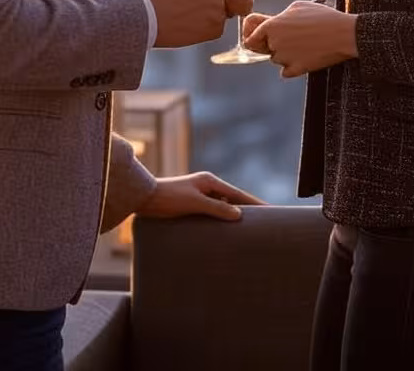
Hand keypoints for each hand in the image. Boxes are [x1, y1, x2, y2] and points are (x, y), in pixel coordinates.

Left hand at [136, 172, 266, 221]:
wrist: (143, 197)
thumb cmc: (168, 198)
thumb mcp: (195, 203)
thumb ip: (217, 208)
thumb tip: (239, 215)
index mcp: (210, 181)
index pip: (238, 195)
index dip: (253, 204)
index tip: (270, 210)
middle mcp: (206, 186)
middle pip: (232, 200)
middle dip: (246, 210)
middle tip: (263, 222)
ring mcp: (198, 195)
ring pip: (221, 207)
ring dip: (232, 216)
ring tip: (247, 229)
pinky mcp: (190, 204)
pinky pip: (211, 212)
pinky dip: (220, 220)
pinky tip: (224, 230)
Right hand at [138, 0, 251, 46]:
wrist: (144, 13)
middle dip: (235, 4)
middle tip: (216, 13)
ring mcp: (219, 5)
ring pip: (225, 15)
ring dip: (211, 19)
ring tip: (186, 20)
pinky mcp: (216, 25)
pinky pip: (217, 29)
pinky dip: (204, 32)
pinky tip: (186, 27)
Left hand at [243, 0, 357, 77]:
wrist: (343, 33)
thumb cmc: (322, 16)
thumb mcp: (298, 6)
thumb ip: (280, 16)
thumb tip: (274, 22)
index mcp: (272, 26)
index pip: (251, 38)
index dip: (256, 38)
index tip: (262, 39)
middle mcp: (274, 43)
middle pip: (267, 49)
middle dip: (276, 45)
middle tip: (294, 38)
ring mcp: (284, 58)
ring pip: (277, 60)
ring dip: (286, 55)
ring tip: (305, 45)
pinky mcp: (296, 70)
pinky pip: (286, 71)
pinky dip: (294, 66)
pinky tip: (306, 56)